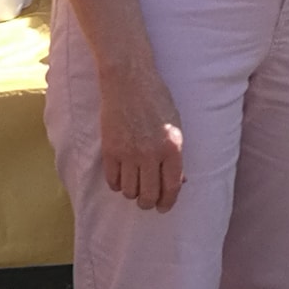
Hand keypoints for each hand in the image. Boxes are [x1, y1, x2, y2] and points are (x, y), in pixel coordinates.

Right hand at [98, 65, 184, 212]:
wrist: (129, 81)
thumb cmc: (156, 101)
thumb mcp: (175, 125)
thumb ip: (175, 154)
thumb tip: (178, 181)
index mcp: (173, 147)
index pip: (172, 187)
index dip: (168, 202)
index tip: (164, 207)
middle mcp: (151, 153)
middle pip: (149, 195)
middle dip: (148, 203)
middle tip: (147, 201)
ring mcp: (129, 153)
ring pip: (129, 191)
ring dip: (132, 193)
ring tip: (134, 185)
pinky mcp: (110, 150)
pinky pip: (112, 181)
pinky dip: (117, 184)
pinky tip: (121, 177)